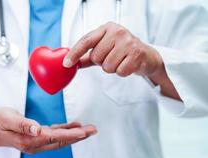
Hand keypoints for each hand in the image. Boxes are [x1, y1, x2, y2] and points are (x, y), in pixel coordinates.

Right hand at [0, 107, 96, 153]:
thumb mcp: (7, 119)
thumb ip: (22, 124)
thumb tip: (36, 129)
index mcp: (28, 139)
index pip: (54, 137)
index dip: (70, 134)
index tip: (83, 131)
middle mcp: (34, 144)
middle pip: (61, 141)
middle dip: (78, 136)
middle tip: (93, 130)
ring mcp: (36, 142)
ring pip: (60, 139)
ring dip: (74, 135)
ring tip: (88, 129)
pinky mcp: (36, 138)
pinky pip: (54, 136)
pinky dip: (65, 131)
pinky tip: (73, 127)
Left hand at [63, 22, 180, 99]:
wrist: (147, 56)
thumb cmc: (122, 51)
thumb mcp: (104, 49)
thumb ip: (87, 56)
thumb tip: (70, 63)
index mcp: (107, 28)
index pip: (86, 41)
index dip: (74, 53)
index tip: (66, 64)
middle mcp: (118, 32)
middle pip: (96, 57)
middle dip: (101, 62)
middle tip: (112, 57)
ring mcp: (128, 42)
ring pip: (107, 66)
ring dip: (112, 68)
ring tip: (120, 61)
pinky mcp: (137, 55)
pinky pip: (119, 71)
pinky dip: (122, 72)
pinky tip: (128, 65)